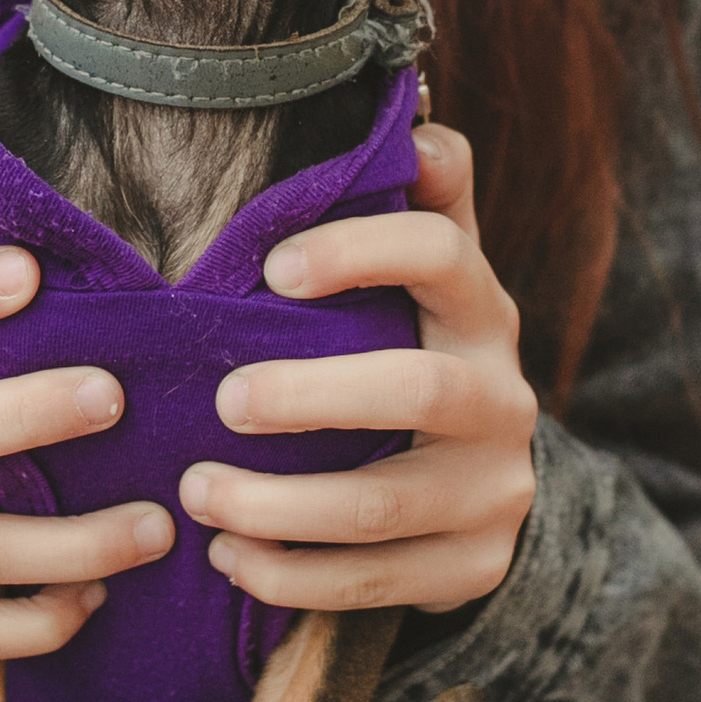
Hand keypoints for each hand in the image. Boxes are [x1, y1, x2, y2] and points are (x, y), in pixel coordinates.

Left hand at [175, 124, 536, 617]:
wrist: (484, 487)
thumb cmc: (419, 348)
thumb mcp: (431, 281)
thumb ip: (423, 203)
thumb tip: (416, 118)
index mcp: (483, 310)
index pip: (443, 257)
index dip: (361, 252)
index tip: (273, 267)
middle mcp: (503, 397)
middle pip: (419, 389)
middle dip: (312, 397)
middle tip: (221, 400)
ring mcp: (493, 491)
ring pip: (386, 505)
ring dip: (280, 504)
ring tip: (197, 492)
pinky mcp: (469, 568)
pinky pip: (374, 582)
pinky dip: (292, 575)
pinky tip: (229, 559)